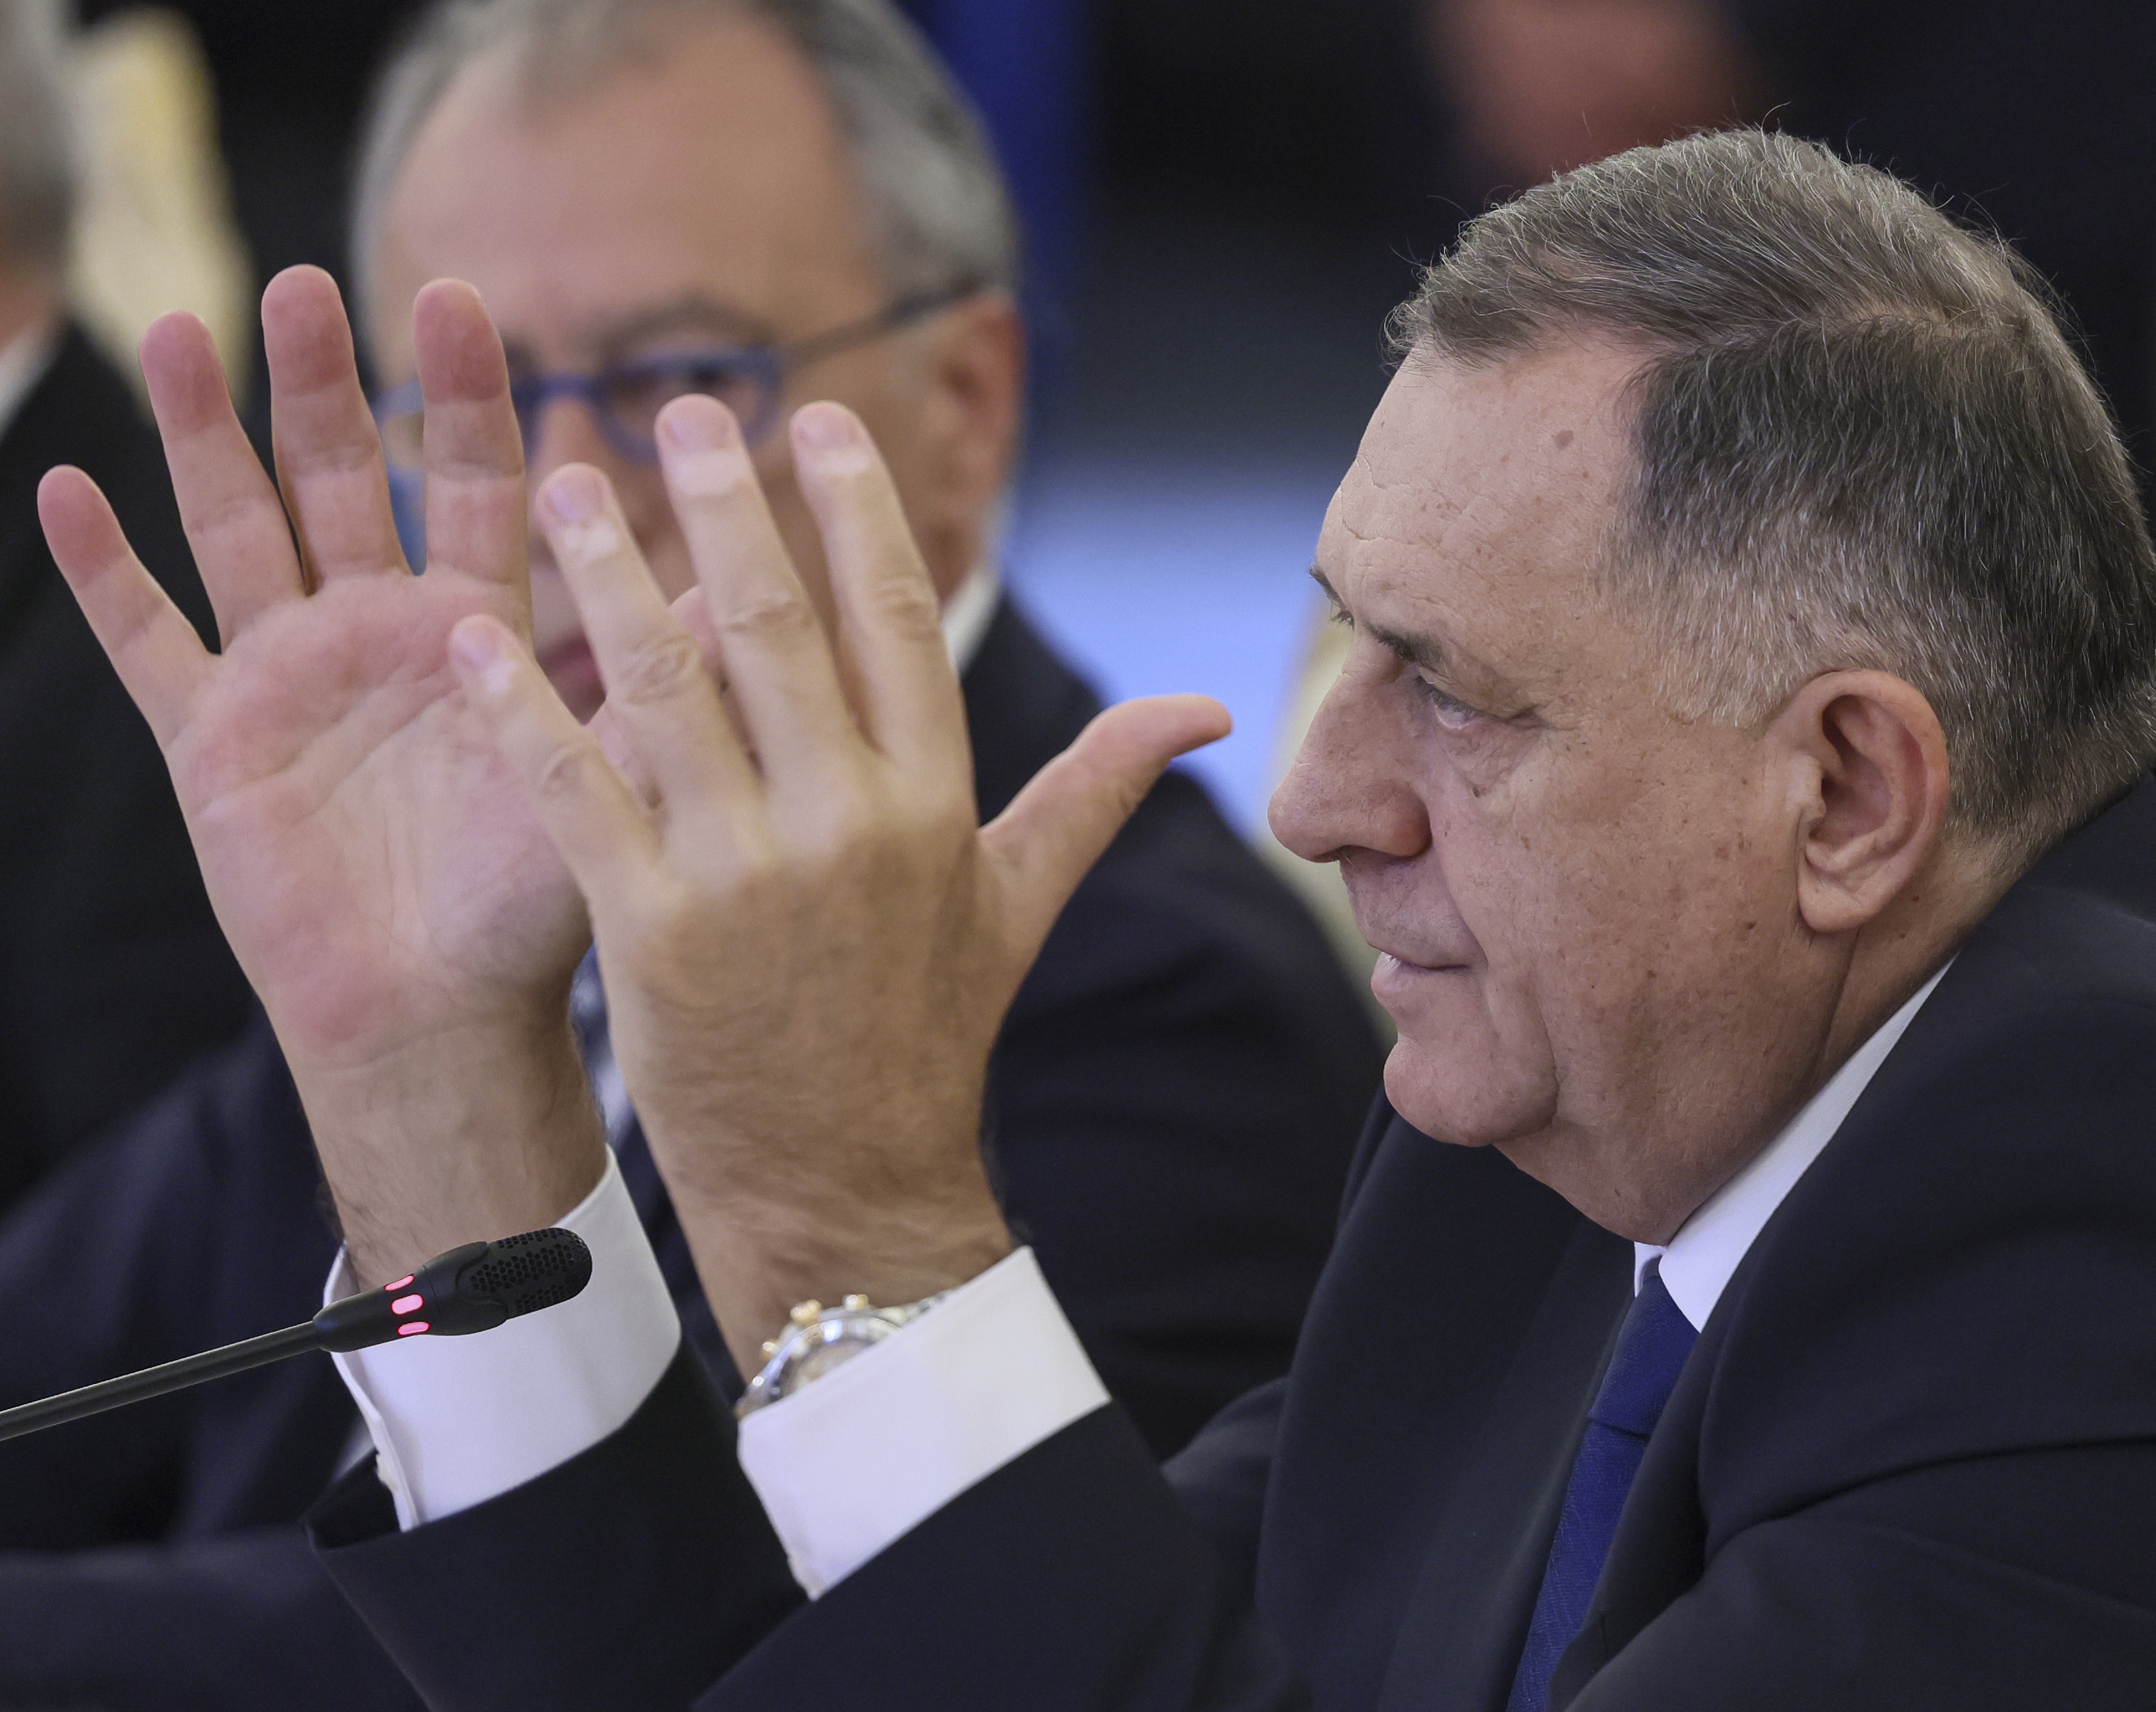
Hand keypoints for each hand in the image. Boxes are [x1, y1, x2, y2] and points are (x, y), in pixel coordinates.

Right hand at [39, 268, 602, 1278]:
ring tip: (189, 327)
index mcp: (480, 627)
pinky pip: (147, 637)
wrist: (438, 1013)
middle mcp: (379, 630)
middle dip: (324, 383)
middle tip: (308, 284)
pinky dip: (105, 571)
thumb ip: (658, 683)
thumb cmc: (532, 910)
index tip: (461, 295)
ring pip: (238, 525)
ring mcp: (287, 675)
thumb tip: (749, 592)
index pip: (477, 481)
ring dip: (209, 434)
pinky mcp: (210, 735)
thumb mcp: (603, 778)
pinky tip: (68, 489)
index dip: (466, 393)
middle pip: (343, 475)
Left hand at [451, 396, 1229, 1361]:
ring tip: (566, 487)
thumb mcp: (1018, 903)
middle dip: (725, 505)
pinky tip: (477, 643)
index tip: (814, 422)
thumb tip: (1207, 712)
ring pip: (671, 687)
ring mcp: (746, 876)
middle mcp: (847, 823)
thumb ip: (1096, 788)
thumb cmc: (928, 1034)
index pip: (895, 618)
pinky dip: (524, 711)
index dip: (853, 509)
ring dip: (610, 577)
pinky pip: (580, 791)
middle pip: (779, 624)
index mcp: (933, 803)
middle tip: (679, 411)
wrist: (843, 1184)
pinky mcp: (651, 934)